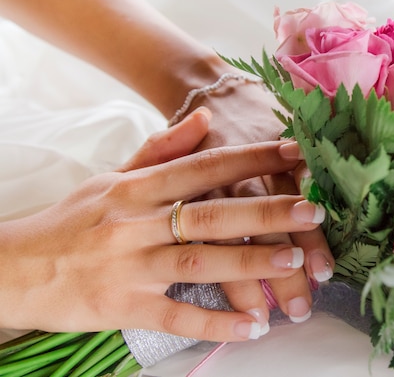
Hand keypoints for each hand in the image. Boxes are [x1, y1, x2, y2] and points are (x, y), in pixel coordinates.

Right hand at [0, 108, 323, 341]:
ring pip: (199, 263)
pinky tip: (252, 327)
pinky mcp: (124, 308)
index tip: (294, 153)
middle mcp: (137, 224)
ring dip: (249, 263)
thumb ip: (162, 149)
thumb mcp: (114, 177)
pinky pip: (176, 316)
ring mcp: (131, 267)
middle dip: (265, 211)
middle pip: (210, 214)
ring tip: (294, 262)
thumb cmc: (74, 220)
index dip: (251, 158)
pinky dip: (216, 323)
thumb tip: (205, 118)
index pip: (204, 167)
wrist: (17, 267)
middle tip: (312, 210)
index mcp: (137, 188)